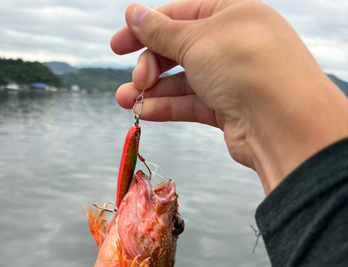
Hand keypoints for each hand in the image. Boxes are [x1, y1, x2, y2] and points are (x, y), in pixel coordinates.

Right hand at [111, 1, 347, 193]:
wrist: (281, 120)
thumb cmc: (244, 65)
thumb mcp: (195, 38)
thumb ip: (160, 30)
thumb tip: (133, 13)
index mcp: (232, 14)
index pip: (182, 14)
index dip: (147, 27)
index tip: (119, 43)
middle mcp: (234, 45)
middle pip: (181, 50)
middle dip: (150, 64)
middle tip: (135, 79)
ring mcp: (233, 80)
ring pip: (184, 81)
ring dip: (152, 90)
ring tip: (124, 99)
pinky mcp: (229, 111)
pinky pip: (192, 105)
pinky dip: (168, 107)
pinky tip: (144, 111)